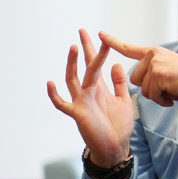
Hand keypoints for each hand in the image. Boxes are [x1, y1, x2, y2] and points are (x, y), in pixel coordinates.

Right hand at [46, 29, 133, 166]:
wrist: (115, 147)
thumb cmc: (119, 125)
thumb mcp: (125, 100)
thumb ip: (120, 84)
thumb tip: (117, 64)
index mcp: (100, 88)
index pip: (97, 65)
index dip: (98, 50)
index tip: (100, 35)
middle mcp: (88, 92)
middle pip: (84, 67)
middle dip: (84, 50)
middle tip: (82, 32)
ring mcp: (81, 102)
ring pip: (73, 79)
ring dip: (72, 64)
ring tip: (73, 48)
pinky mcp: (77, 113)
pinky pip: (62, 103)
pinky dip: (55, 94)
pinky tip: (50, 83)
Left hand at [100, 32, 177, 107]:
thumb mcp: (168, 68)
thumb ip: (153, 69)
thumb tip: (142, 82)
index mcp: (154, 52)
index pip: (129, 48)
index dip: (113, 42)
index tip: (100, 34)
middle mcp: (153, 55)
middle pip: (135, 78)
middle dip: (149, 88)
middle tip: (166, 87)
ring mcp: (155, 65)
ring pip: (143, 88)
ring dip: (156, 95)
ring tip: (171, 91)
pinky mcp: (158, 75)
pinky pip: (151, 95)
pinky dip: (162, 100)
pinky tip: (172, 96)